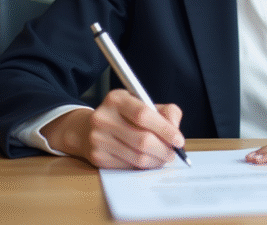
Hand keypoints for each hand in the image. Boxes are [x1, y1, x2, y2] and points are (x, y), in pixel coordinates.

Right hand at [41, 89, 184, 168]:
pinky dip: (144, 166)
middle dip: (164, 149)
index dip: (165, 129)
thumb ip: (165, 111)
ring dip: (156, 160)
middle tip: (173, 153)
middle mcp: (103, 118)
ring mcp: (97, 139)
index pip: (144, 114)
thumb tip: (175, 129)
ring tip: (163, 157)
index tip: (179, 140)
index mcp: (116, 99)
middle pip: (142, 140)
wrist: (87, 129)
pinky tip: (148, 160)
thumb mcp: (143, 104)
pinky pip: (128, 166)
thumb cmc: (124, 116)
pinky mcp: (97, 157)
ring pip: (137, 157)